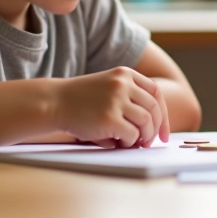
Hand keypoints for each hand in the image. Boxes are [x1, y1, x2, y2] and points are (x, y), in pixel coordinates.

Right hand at [52, 67, 169, 148]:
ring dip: (143, 137)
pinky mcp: (109, 118)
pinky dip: (129, 142)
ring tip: (133, 143)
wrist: (54, 102)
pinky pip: (132, 135)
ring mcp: (117, 100)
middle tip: (149, 142)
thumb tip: (153, 129)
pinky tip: (118, 143)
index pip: (155, 93)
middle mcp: (123, 84)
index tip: (162, 132)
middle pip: (153, 109)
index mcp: (125, 74)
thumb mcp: (108, 88)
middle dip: (155, 129)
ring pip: (146, 122)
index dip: (162, 114)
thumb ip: (129, 100)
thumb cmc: (81, 101)